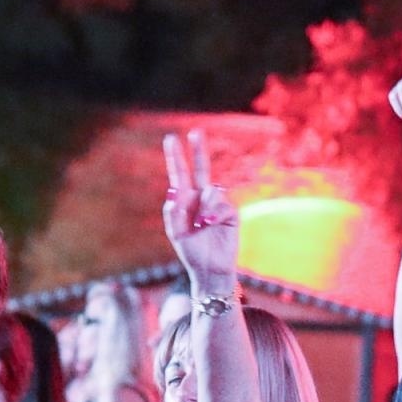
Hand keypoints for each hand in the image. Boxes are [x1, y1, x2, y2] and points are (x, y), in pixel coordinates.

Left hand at [162, 129, 238, 288]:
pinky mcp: (230, 213)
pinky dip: (213, 214)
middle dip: (198, 150)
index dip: (176, 157)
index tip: (171, 138)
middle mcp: (201, 199)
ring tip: (200, 226)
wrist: (210, 270)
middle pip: (201, 169)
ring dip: (203, 207)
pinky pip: (222, 204)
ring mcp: (217, 205)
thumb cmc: (192, 253)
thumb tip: (173, 193)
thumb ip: (173, 214)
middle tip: (196, 132)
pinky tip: (208, 225)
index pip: (180, 174)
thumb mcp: (177, 234)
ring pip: (211, 191)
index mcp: (185, 201)